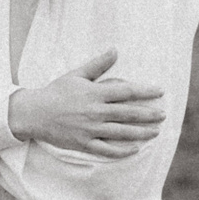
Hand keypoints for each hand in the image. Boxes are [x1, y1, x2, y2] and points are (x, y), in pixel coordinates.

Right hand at [7, 49, 164, 157]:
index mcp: (95, 93)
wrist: (34, 113)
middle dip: (149, 114)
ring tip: (155, 132)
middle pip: (129, 113)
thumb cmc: (56, 91)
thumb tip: (115, 49)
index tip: (160, 91)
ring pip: (121, 132)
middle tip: (163, 114)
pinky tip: (135, 149)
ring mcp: (90, 129)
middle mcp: (95, 112)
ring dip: (141, 133)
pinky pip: (107, 149)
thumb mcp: (77, 75)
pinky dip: (122, 150)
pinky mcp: (84, 143)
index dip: (146, 91)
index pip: (127, 92)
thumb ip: (98, 64)